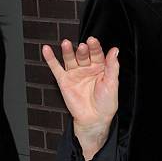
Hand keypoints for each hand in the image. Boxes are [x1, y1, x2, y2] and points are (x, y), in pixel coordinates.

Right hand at [42, 37, 119, 157]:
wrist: (94, 119)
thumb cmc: (106, 103)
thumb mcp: (112, 83)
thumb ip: (113, 66)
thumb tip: (115, 50)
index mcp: (100, 68)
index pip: (97, 54)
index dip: (95, 47)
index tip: (92, 41)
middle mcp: (87, 69)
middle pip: (83, 55)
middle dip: (82, 50)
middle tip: (82, 47)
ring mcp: (75, 74)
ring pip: (70, 59)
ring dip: (67, 51)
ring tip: (65, 44)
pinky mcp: (64, 81)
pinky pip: (56, 68)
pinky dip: (50, 59)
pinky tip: (46, 49)